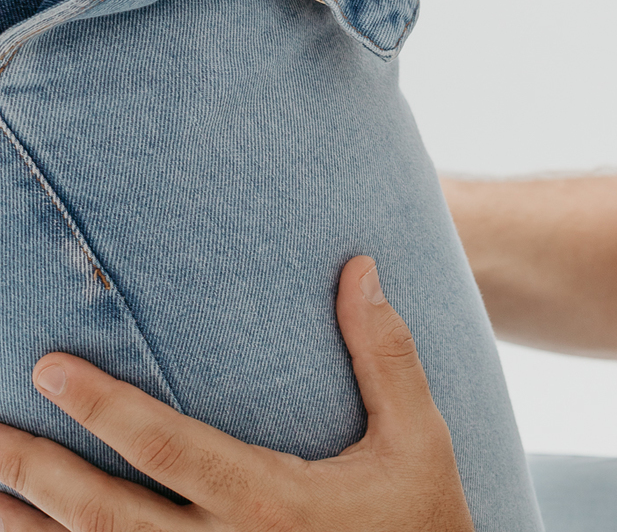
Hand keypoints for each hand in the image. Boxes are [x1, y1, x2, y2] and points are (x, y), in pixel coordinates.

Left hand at [0, 257, 473, 530]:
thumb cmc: (423, 520)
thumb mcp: (418, 438)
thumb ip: (384, 352)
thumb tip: (359, 265)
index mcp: (271, 503)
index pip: (167, 448)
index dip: (104, 409)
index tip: (51, 368)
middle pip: (107, 515)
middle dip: (38, 473)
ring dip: (35, 531)